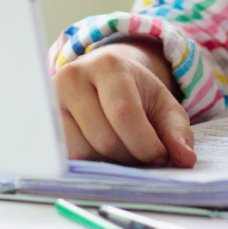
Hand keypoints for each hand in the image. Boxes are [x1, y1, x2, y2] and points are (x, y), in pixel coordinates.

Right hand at [54, 40, 197, 167]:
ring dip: (108, 162)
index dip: (145, 144)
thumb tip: (185, 159)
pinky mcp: (42, 120)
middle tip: (142, 154)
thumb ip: (177, 130)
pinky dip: (89, 162)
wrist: (102, 76)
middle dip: (130, 157)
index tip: (159, 156)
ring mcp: (51, 99)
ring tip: (120, 148)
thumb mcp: (163, 104)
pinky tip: (100, 149)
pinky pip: (67, 157)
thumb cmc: (135, 92)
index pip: (123, 114)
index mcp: (109, 66)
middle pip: (104, 139)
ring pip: (83, 153)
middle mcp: (73, 77)